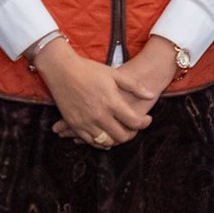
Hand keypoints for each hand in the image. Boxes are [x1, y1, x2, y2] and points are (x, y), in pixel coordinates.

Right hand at [52, 38, 176, 141]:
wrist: (62, 70)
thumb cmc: (90, 70)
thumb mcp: (115, 74)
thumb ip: (135, 86)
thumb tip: (151, 95)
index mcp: (111, 102)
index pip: (134, 122)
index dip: (144, 123)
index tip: (146, 120)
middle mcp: (99, 115)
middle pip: (121, 136)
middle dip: (132, 134)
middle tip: (134, 128)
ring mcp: (85, 121)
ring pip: (106, 142)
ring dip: (116, 139)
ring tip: (120, 131)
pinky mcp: (74, 124)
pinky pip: (89, 141)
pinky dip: (100, 142)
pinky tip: (106, 135)